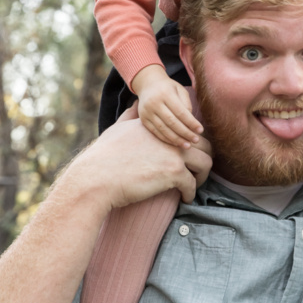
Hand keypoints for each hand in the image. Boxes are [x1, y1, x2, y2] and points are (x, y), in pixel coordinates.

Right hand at [74, 114, 212, 207]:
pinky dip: (191, 193)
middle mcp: (168, 135)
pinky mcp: (173, 172)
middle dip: (203, 158)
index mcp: (158, 125)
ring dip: (203, 176)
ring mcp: (172, 153)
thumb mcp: (118, 128)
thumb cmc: (103, 158)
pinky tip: (184, 198)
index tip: (188, 158)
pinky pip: (192, 184)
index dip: (190, 145)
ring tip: (194, 184)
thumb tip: (135, 105)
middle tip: (197, 171)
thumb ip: (130, 116)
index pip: (186, 130)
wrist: (96, 178)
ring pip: (206, 162)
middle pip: (203, 143)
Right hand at [131, 65, 202, 146]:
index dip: (191, 122)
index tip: (200, 130)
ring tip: (187, 145)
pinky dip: (166, 139)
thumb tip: (191, 123)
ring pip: (163, 129)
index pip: (180, 111)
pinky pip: (156, 132)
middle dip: (185, 133)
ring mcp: (147, 112)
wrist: (147, 84)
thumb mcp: (180, 90)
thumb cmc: (168, 88)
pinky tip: (176, 143)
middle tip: (196, 140)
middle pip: (172, 122)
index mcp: (165, 93)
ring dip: (176, 139)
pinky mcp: (143, 119)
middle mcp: (154, 103)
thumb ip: (186, 104)